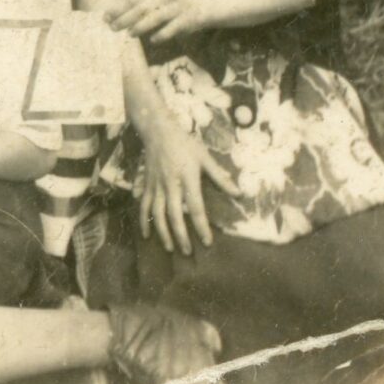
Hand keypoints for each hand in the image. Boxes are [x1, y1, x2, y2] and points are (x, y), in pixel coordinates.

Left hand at [107, 0, 209, 42]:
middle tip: (113, 28)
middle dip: (125, 18)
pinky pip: (174, 26)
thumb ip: (135, 6)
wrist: (202, 4)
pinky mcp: (189, 18)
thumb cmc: (169, 5)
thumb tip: (110, 16)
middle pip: (141, 7)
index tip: (105, 18)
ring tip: (130, 34)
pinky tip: (153, 40)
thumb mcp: (153, 0)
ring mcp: (177, 6)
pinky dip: (163, 34)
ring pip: (156, 16)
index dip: (117, 8)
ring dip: (141, 26)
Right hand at [136, 107, 237, 254]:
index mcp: (187, 178)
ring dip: (163, 232)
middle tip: (187, 252)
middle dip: (181, 236)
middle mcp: (170, 185)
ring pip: (157, 213)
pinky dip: (144, 220)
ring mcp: (156, 186)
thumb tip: (239, 194)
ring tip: (170, 247)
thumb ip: (220, 177)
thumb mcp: (205, 157)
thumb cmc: (185, 143)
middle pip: (174, 215)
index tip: (207, 242)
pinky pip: (143, 206)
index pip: (195, 208)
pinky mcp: (147, 185)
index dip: (201, 226)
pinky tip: (147, 234)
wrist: (158, 131)